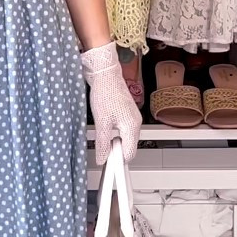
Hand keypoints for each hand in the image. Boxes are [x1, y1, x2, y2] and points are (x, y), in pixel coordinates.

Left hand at [80, 41, 141, 168]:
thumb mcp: (101, 122)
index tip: (107, 162)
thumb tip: (102, 158)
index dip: (118, 159)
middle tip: (102, 149)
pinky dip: (115, 132)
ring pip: (125, 138)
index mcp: (132, 126)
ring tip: (102, 135)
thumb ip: (103, 143)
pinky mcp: (127, 112)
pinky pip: (123, 129)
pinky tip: (105, 127)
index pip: (129, 153)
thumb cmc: (105, 93)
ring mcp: (132, 117)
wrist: (105, 73)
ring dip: (114, 141)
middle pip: (128, 147)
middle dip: (116, 150)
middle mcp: (136, 123)